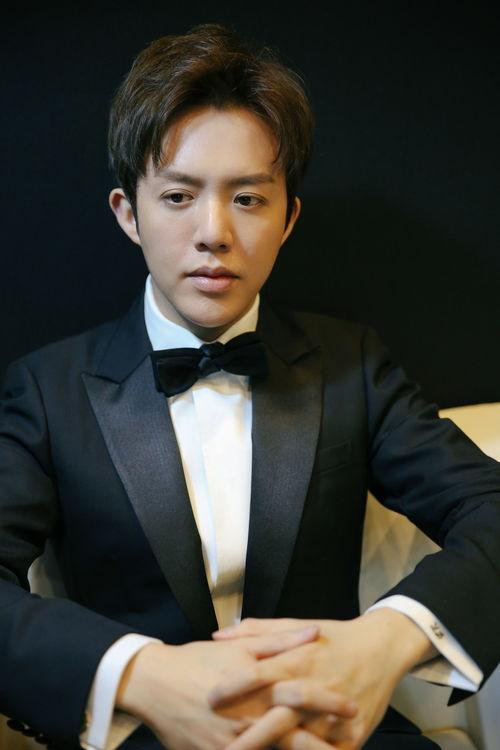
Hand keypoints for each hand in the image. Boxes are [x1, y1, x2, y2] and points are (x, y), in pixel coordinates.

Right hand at [116, 626, 339, 749]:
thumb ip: (281, 640)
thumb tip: (315, 632)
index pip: (303, 697)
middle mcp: (248, 720)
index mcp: (257, 688)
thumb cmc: (197, 661)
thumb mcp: (241, 647)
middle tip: (350, 736)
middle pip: (294, 738)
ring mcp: (232, 745)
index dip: (330, 703)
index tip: (353, 706)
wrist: (153, 684)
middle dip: (323, 742)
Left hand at [210, 611, 435, 748]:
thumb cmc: (333, 637)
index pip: (259, 674)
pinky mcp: (352, 736)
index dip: (233, 686)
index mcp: (299, 660)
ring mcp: (335, 717)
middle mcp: (315, 689)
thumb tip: (219, 634)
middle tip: (223, 748)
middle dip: (248, 738)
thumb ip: (256, 632)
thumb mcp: (295, 625)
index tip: (210, 698)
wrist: (381, 649)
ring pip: (301, 744)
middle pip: (277, 718)